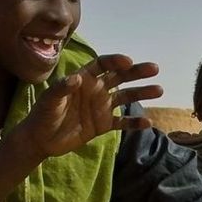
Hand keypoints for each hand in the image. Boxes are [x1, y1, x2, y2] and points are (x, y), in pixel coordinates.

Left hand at [14, 54, 162, 158]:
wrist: (42, 140)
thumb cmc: (43, 115)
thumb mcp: (49, 100)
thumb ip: (62, 88)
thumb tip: (77, 78)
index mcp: (84, 79)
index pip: (103, 65)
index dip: (116, 61)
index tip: (128, 61)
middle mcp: (96, 90)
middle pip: (120, 77)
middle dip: (137, 72)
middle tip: (154, 68)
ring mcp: (101, 107)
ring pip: (126, 97)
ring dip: (142, 93)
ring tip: (159, 90)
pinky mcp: (104, 125)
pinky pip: (122, 121)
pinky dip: (135, 122)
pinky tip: (148, 122)